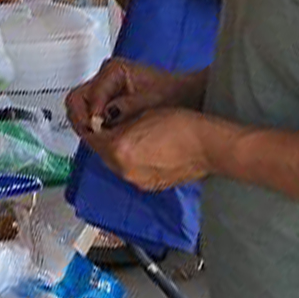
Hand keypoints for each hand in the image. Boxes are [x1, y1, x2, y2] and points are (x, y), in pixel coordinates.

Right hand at [65, 58, 191, 136]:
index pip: (88, 94)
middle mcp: (105, 77)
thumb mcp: (150, 102)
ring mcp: (104, 88)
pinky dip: (94, 125)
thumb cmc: (172, 94)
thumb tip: (101, 119)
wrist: (185, 96)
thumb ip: (125, 108)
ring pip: (80, 107)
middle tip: (93, 136)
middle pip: (77, 99)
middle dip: (82, 119)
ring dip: (87, 124)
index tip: (96, 130)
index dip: (91, 115)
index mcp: (113, 70)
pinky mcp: (106, 100)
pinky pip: (90, 113)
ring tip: (100, 138)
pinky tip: (106, 135)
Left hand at [85, 108, 214, 190]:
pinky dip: (131, 161)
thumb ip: (118, 121)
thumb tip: (106, 124)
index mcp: (119, 148)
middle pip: (101, 153)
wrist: (207, 146)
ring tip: (131, 138)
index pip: (91, 138)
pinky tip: (144, 150)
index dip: (91, 127)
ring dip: (117, 152)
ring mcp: (137, 180)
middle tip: (110, 127)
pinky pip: (131, 171)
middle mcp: (124, 168)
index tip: (93, 122)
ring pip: (115, 163)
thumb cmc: (182, 126)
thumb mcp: (141, 113)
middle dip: (103, 140)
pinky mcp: (149, 186)